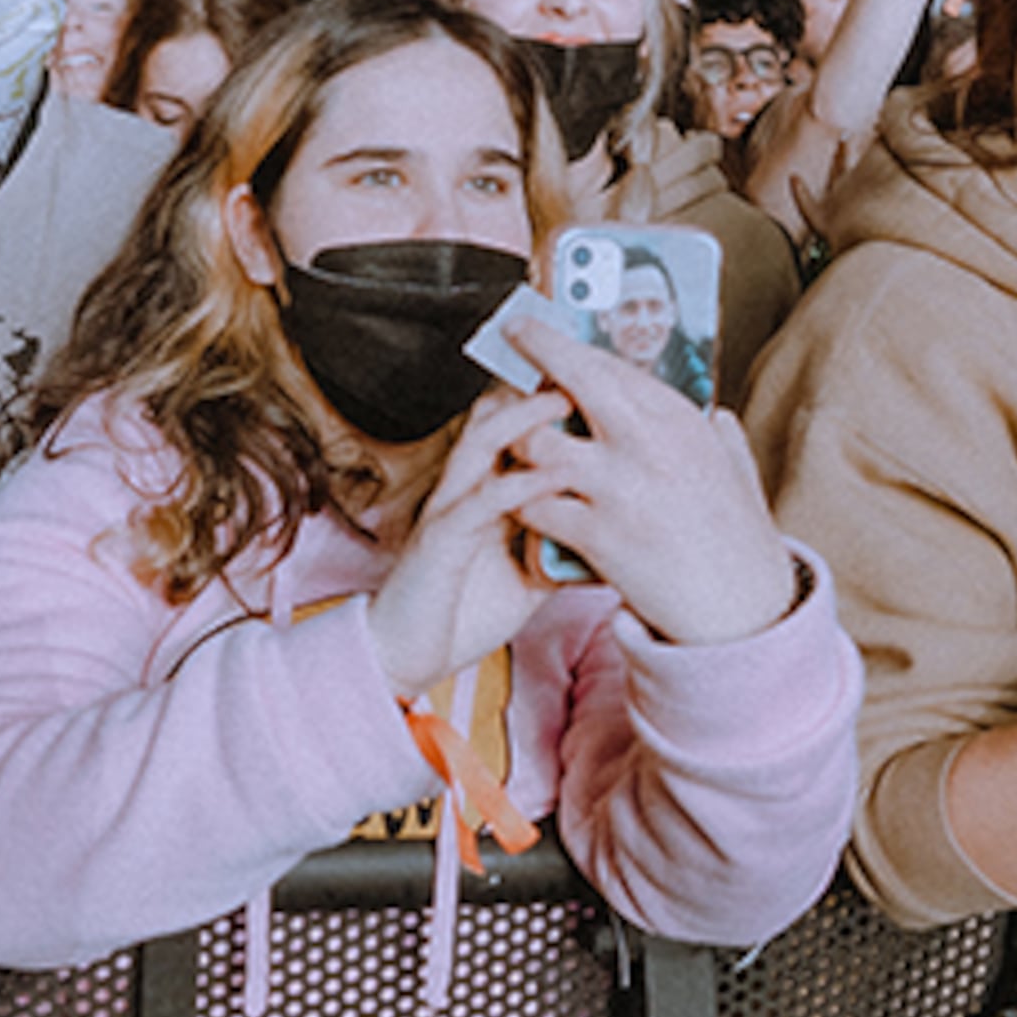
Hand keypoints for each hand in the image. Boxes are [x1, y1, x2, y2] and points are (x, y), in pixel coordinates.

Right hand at [366, 386, 571, 692]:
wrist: (407, 654)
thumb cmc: (465, 610)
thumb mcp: (530, 571)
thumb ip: (560, 541)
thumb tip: (609, 531)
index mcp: (484, 489)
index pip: (513, 426)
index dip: (546, 397)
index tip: (594, 377)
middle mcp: (463, 487)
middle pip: (495, 415)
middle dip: (535, 386)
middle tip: (582, 363)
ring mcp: (449, 508)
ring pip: (482, 443)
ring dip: (524, 418)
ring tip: (566, 397)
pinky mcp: (440, 540)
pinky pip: (480, 502)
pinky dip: (519, 485)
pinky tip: (552, 474)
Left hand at [501, 324, 798, 645]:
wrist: (741, 609)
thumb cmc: (741, 541)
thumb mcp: (738, 474)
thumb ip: (721, 440)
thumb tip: (717, 417)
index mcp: (681, 422)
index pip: (613, 364)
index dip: (570, 345)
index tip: (544, 331)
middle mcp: (648, 443)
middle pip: (576, 377)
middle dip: (537, 350)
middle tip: (512, 340)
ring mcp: (619, 488)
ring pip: (539, 444)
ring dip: (519, 444)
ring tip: (514, 447)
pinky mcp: (598, 535)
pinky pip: (535, 507)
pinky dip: (522, 505)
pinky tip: (523, 507)